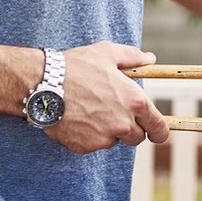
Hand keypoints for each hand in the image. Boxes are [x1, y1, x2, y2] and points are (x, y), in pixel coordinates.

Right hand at [47, 41, 169, 153]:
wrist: (41, 84)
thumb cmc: (75, 66)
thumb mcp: (107, 53)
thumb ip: (133, 57)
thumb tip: (150, 59)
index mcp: (135, 102)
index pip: (159, 127)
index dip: (160, 132)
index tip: (158, 133)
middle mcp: (123, 124)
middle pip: (137, 138)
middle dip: (131, 129)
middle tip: (114, 114)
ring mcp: (104, 138)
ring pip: (113, 141)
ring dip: (108, 132)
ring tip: (89, 111)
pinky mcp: (84, 147)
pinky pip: (92, 145)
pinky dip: (88, 136)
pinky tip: (76, 119)